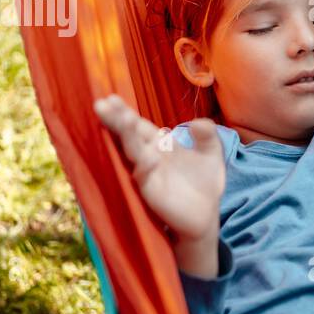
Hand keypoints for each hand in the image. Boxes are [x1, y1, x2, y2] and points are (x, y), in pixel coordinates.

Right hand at [94, 94, 224, 245]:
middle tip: (101, 104)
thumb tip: (198, 123)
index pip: (139, 125)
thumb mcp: (211, 154)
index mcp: (160, 144)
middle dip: (118, 120)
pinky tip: (146, 159)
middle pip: (131, 135)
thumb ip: (208, 136)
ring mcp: (148, 174)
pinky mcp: (152, 192)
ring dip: (128, 137)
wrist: (205, 216)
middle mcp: (149, 156)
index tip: (111, 97)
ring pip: (135, 153)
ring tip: (123, 120)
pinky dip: (145, 168)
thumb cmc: (204, 182)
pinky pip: (146, 178)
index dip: (125, 112)